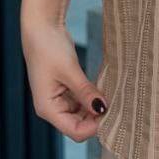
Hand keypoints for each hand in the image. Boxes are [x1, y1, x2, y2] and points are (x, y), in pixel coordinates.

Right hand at [21, 18, 108, 141]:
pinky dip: (93, 98)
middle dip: (97, 118)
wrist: (41, 27)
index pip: (75, 131)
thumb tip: (103, 109)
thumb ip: (86, 92)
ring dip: (96, 108)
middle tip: (117, 105)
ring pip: (82, 114)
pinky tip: (104, 91)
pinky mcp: (65, 89)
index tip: (113, 113)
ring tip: (113, 97)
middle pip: (79, 125)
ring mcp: (59, 99)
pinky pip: (82, 101)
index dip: (95, 127)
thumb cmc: (49, 48)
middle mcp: (52, 108)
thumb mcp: (69, 70)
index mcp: (47, 109)